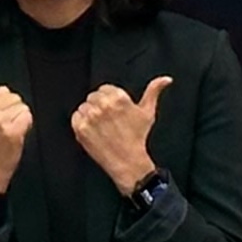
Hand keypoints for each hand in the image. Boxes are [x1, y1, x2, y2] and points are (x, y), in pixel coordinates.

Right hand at [0, 78, 32, 194]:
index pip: (2, 90)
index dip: (3, 104)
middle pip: (14, 97)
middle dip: (13, 110)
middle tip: (4, 125)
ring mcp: (0, 122)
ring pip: (22, 107)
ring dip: (20, 118)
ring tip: (10, 130)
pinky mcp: (13, 132)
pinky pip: (27, 117)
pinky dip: (26, 125)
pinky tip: (17, 134)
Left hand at [72, 75, 171, 194]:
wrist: (127, 162)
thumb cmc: (137, 137)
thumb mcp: (148, 112)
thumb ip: (154, 91)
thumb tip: (166, 79)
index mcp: (118, 97)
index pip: (104, 88)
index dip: (109, 100)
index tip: (114, 112)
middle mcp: (103, 105)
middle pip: (93, 96)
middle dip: (100, 106)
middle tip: (109, 121)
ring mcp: (91, 117)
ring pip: (84, 106)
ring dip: (90, 115)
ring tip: (103, 127)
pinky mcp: (80, 128)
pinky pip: (75, 117)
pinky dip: (82, 123)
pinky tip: (94, 131)